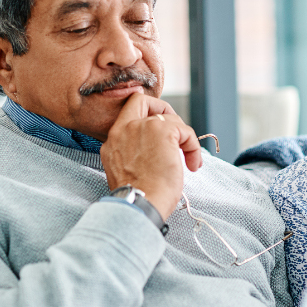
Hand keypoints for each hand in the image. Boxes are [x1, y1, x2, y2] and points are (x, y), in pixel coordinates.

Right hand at [101, 93, 201, 217]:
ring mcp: (142, 127)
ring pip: (170, 118)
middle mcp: (123, 129)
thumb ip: (134, 152)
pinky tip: (192, 165)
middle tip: (176, 133)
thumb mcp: (125, 170)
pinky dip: (193, 147)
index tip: (159, 125)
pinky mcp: (162, 131)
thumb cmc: (138, 196)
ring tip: (188, 161)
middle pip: (143, 101)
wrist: (140, 204)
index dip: (146, 113)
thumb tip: (157, 149)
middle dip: (163, 110)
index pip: (126, 111)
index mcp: (112, 140)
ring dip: (183, 138)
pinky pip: (185, 131)